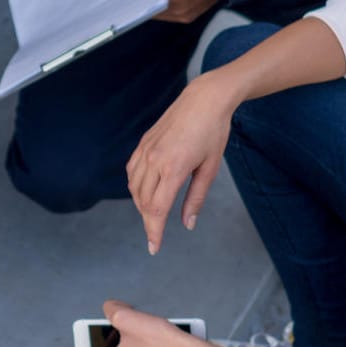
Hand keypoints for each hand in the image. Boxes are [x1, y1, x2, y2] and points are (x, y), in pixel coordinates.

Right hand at [126, 74, 239, 253]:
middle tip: (156, 235)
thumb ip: (196, 198)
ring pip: (134, 188)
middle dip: (148, 222)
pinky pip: (132, 171)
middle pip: (143, 202)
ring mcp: (146, 150)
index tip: (154, 247)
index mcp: (174, 168)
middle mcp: (155, 160)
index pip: (157, 209)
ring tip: (153, 215)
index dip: (154, 231)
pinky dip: (135, 186)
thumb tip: (188, 224)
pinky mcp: (143, 143)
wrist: (204, 99)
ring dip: (141, 205)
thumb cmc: (213, 132)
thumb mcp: (210, 168)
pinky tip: (145, 192)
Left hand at [134, 0, 224, 23]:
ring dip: (157, 3)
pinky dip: (168, 4)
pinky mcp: (194, 14)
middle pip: (155, 12)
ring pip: (165, 13)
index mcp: (174, 2)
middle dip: (146, 2)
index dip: (137, 3)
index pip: (148, 9)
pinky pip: (175, 12)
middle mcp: (180, 13)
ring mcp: (188, 16)